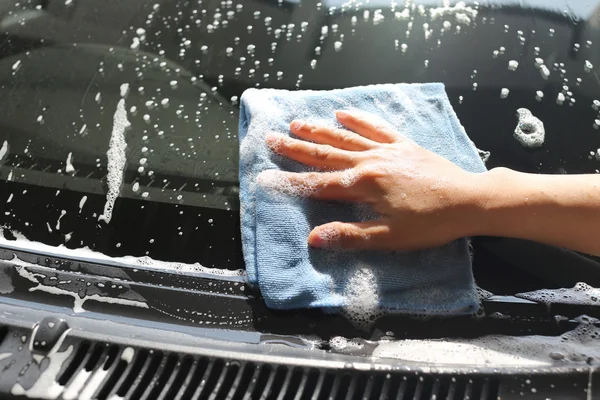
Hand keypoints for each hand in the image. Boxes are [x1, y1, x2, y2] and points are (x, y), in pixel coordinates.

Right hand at [258, 110, 484, 250]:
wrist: (469, 200)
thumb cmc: (430, 223)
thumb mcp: (389, 237)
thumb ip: (350, 235)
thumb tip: (314, 238)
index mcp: (363, 185)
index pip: (317, 184)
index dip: (289, 182)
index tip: (265, 177)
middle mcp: (369, 162)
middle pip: (325, 154)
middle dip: (296, 147)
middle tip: (271, 138)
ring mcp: (386, 150)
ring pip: (344, 138)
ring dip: (318, 130)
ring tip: (296, 122)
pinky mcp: (402, 145)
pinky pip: (375, 128)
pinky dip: (357, 120)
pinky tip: (342, 113)